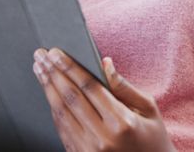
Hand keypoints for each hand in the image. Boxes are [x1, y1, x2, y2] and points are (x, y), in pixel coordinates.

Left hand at [34, 48, 174, 151]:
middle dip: (53, 74)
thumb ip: (124, 87)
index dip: (70, 67)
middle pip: (71, 98)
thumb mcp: (149, 110)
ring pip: (61, 114)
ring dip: (48, 90)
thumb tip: (105, 63)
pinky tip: (49, 94)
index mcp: (122, 122)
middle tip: (41, 56)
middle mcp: (102, 138)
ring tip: (40, 71)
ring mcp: (89, 151)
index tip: (56, 53)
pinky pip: (62, 130)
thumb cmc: (153, 140)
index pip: (89, 87)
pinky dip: (53, 110)